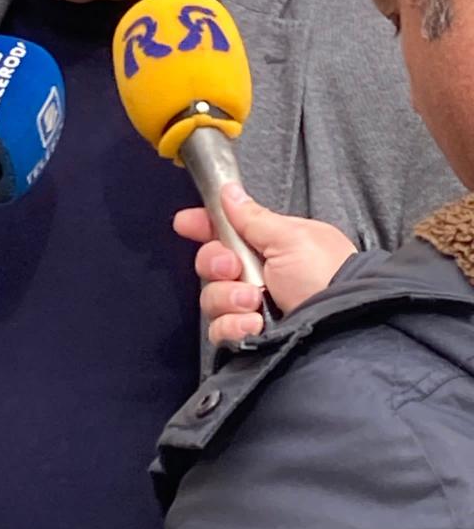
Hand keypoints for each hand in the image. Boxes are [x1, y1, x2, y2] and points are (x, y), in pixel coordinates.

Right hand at [175, 183, 355, 343]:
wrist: (344, 328)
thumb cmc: (325, 275)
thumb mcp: (292, 238)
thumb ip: (253, 217)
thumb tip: (229, 190)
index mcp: (269, 245)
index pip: (226, 230)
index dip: (203, 225)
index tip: (185, 223)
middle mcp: (257, 276)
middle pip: (210, 264)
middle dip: (216, 262)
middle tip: (234, 267)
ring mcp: (251, 309)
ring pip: (211, 298)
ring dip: (229, 297)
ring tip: (255, 303)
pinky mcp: (249, 338)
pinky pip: (220, 330)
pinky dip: (233, 326)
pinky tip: (254, 326)